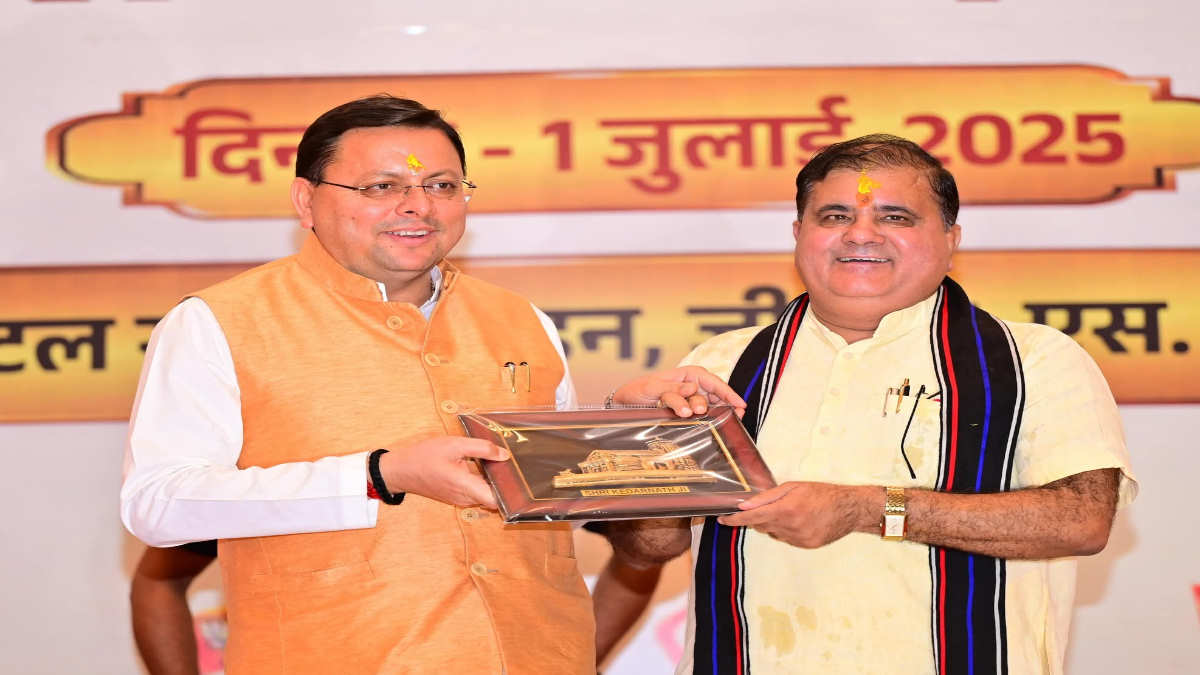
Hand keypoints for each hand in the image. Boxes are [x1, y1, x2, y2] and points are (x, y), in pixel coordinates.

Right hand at [377, 436, 508, 507]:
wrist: (401, 470)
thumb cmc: (425, 456)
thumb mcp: (454, 444)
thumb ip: (482, 448)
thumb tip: (504, 455)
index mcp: (465, 485)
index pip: (496, 500)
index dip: (510, 492)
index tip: (518, 479)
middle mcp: (464, 498)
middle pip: (493, 497)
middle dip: (503, 483)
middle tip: (510, 464)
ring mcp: (460, 500)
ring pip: (484, 495)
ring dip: (491, 482)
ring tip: (497, 462)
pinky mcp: (456, 497)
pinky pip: (475, 493)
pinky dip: (481, 482)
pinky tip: (481, 466)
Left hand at [612, 366, 746, 417]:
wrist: (622, 405)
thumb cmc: (637, 391)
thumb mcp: (652, 387)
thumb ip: (672, 388)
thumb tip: (692, 388)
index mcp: (688, 374)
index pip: (714, 382)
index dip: (728, 393)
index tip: (740, 405)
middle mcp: (692, 387)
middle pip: (712, 396)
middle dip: (710, 404)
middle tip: (699, 411)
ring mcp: (688, 402)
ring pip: (704, 408)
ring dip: (701, 413)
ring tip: (686, 415)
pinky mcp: (683, 415)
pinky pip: (697, 418)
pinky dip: (700, 423)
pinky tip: (700, 427)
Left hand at [717, 482, 877, 547]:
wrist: (850, 509)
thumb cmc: (821, 493)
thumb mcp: (792, 487)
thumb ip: (767, 497)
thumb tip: (745, 505)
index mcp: (786, 510)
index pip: (751, 518)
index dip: (734, 520)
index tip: (722, 519)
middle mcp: (790, 527)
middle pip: (760, 526)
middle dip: (755, 518)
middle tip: (760, 507)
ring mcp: (798, 539)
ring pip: (772, 533)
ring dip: (771, 524)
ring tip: (787, 511)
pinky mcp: (806, 546)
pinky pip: (786, 539)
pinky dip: (784, 531)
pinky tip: (797, 520)